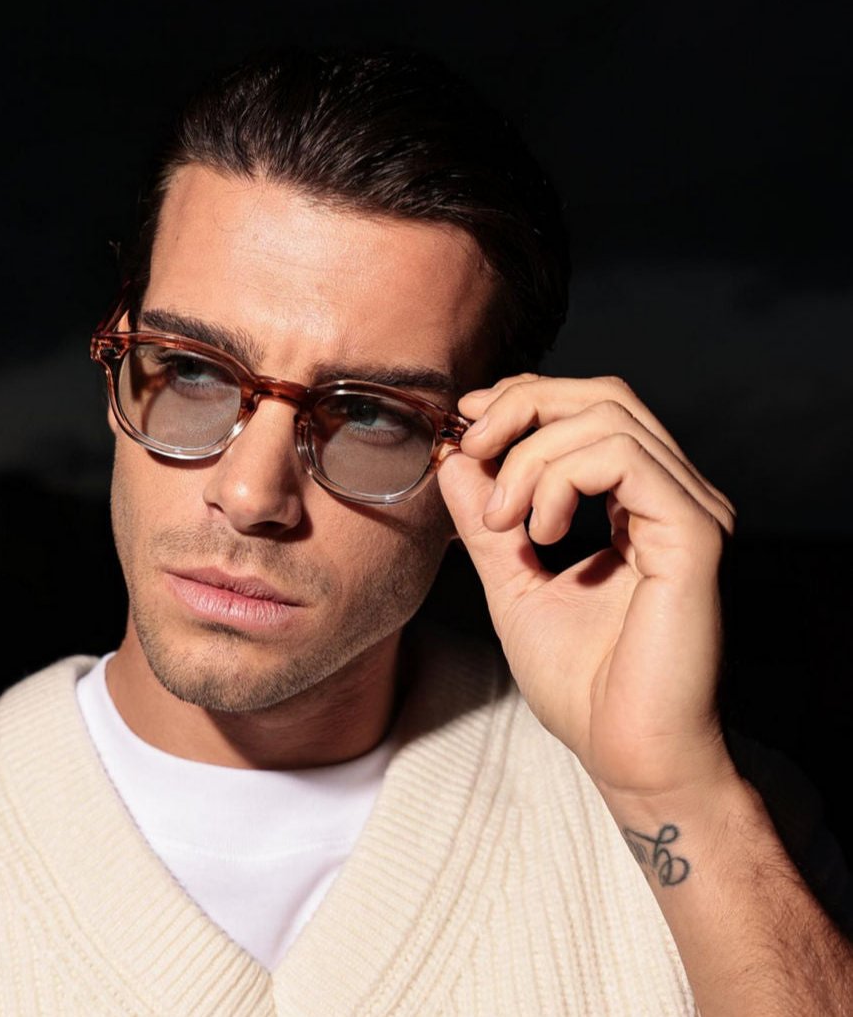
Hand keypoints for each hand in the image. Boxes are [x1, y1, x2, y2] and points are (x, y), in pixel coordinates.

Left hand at [437, 374, 737, 797]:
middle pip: (603, 394)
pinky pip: (622, 459)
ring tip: (505, 520)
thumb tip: (456, 459)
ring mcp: (690, 511)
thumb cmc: (582, 684)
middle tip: (472, 446)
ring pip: (606, 418)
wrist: (626, 755)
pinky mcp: (694, 534)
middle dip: (521, 406)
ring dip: (530, 456)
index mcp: (639, 503)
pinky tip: (540, 530)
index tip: (467, 423)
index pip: (590, 409)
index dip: (524, 399)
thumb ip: (487, 522)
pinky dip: (560, 479)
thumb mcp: (513, 584)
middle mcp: (674, 496)